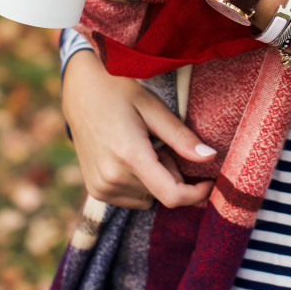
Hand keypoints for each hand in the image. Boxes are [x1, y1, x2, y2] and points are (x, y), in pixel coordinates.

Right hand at [62, 49, 216, 208]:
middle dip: (172, 173)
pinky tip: (130, 157)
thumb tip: (210, 157)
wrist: (80, 91)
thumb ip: (181, 137)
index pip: (171, 195)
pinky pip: (133, 198)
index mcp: (129, 156)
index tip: (210, 182)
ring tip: (143, 147)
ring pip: (149, 198)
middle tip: (160, 142)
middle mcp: (111, 178)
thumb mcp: (153, 108)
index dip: (196, 194)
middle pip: (162, 193)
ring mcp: (100, 187)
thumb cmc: (119, 92)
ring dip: (155, 179)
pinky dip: (140, 183)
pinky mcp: (95, 190)